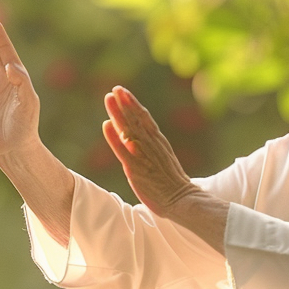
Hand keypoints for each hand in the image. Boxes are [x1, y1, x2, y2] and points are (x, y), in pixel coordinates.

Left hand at [103, 86, 200, 218]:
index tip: (123, 92)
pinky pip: (123, 151)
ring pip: (129, 130)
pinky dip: (114, 137)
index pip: (145, 119)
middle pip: (136, 120)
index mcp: (159, 142)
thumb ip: (153, 149)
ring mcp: (143, 156)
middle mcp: (152, 145)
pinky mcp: (136, 169)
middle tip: (115, 88)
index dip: (133, 104)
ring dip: (118, 113)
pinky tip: (106, 125)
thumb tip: (140, 143)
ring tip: (109, 98)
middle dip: (125, 103)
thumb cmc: (172, 184)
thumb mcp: (164, 161)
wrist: (182, 200)